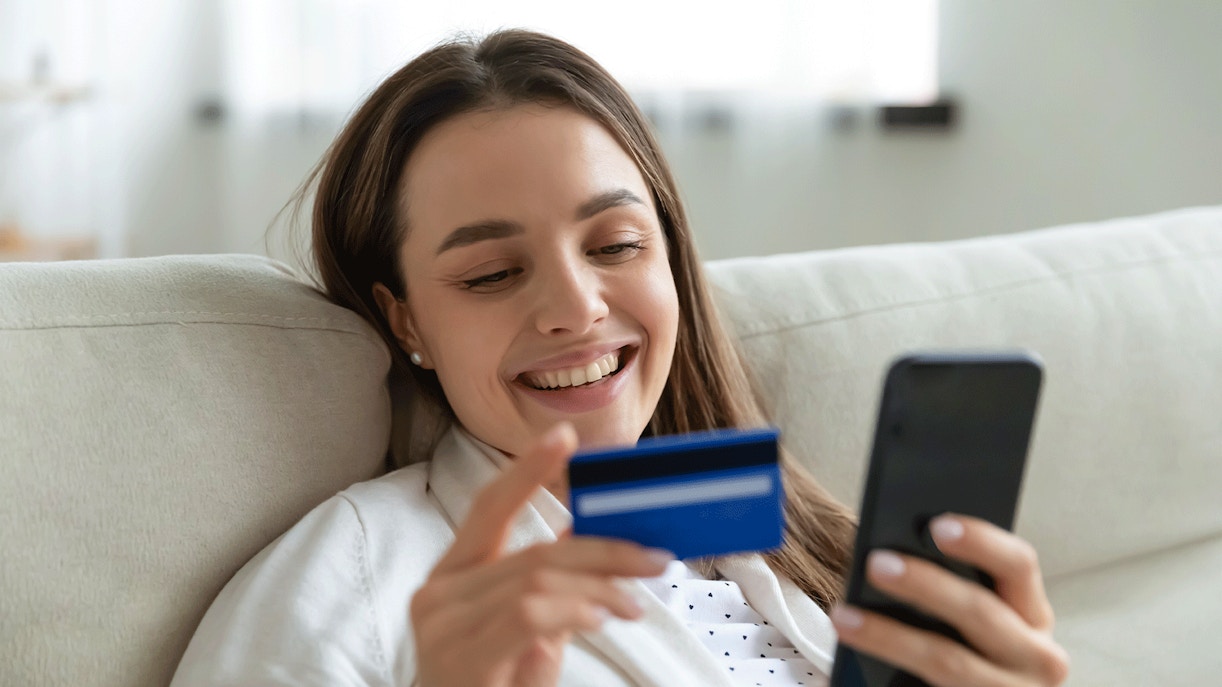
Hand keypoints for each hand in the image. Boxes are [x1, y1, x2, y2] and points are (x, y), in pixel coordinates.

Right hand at [410, 423, 673, 686]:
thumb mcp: (527, 636)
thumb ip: (551, 588)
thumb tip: (584, 535)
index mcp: (451, 577)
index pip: (487, 508)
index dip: (526, 469)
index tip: (565, 438)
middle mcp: (437, 594)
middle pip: (534, 550)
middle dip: (604, 549)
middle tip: (654, 556)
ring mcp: (442, 626)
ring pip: (538, 579)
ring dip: (600, 587)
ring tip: (634, 604)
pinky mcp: (458, 657)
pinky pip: (527, 612)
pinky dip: (573, 608)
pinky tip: (600, 617)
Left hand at [830, 514, 1069, 686]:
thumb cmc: (970, 654)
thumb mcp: (975, 625)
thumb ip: (949, 591)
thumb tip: (890, 558)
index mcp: (1032, 613)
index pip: (1018, 565)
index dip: (981, 542)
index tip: (937, 525)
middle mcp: (1038, 656)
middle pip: (981, 612)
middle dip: (926, 585)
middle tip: (876, 563)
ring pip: (948, 661)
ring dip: (889, 636)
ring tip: (843, 616)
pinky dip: (889, 669)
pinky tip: (852, 657)